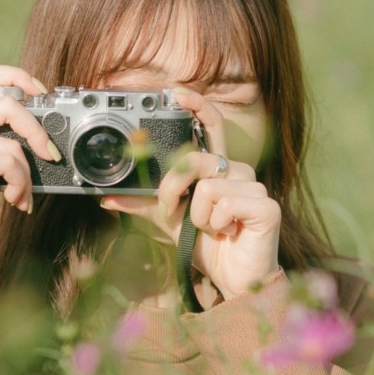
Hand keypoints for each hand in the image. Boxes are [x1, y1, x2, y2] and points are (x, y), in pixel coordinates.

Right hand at [0, 64, 58, 276]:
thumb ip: (5, 137)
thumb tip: (46, 129)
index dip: (18, 76)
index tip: (42, 94)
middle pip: (7, 102)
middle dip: (37, 130)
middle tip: (50, 154)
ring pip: (12, 141)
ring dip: (28, 172)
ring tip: (22, 193)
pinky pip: (9, 163)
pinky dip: (21, 185)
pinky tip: (14, 201)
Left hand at [100, 87, 280, 301]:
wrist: (233, 282)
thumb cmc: (206, 248)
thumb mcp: (168, 224)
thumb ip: (143, 207)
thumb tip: (106, 199)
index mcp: (216, 170)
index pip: (211, 126)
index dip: (197, 105)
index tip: (176, 92)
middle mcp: (237, 171)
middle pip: (195, 159)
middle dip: (173, 189)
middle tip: (176, 213)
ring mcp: (255, 186)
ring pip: (207, 188)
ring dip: (198, 217)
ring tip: (212, 229)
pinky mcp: (266, 206)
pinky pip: (223, 205)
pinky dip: (215, 224)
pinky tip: (228, 233)